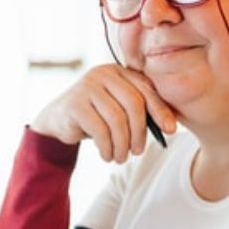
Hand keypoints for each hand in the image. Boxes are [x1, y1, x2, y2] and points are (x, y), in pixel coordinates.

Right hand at [30, 65, 175, 162]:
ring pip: (117, 120)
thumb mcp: (119, 108)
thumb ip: (141, 110)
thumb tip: (171, 126)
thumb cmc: (96, 116)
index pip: (146, 89)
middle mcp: (103, 73)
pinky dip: (107, 147)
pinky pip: (100, 130)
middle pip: (133, 104)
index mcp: (119, 71)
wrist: (58, 120)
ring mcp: (87, 86)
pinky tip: (107, 155)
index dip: (160, 111)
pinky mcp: (75, 104)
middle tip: (138, 151)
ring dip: (122, 145)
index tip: (170, 131)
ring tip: (121, 157)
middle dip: (140, 132)